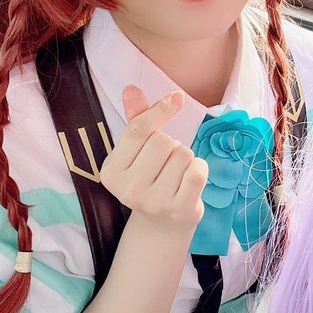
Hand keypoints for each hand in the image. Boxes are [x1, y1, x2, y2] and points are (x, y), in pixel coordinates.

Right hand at [99, 86, 208, 237]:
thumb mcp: (137, 150)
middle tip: (165, 162)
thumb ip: (136, 119)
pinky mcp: (180, 210)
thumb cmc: (149, 176)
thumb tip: (131, 88)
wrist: (162, 223)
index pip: (138, 130)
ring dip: (185, 158)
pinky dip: (200, 168)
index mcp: (112, 171)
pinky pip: (198, 171)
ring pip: (183, 154)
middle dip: (171, 144)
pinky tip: (190, 180)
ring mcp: (154, 202)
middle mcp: (129, 190)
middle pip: (163, 141)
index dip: (159, 110)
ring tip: (175, 173)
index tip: (177, 97)